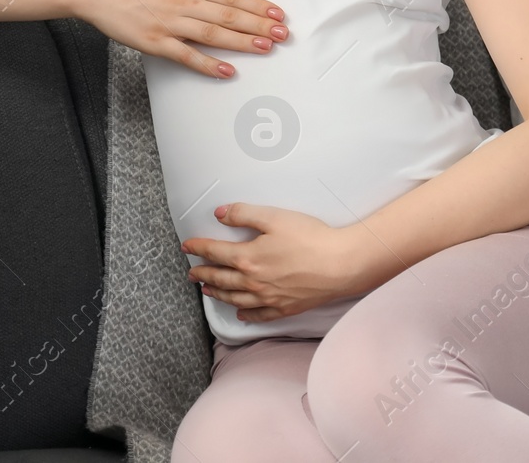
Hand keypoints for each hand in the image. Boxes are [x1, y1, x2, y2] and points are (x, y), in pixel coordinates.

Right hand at [72, 0, 288, 78]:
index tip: (277, 14)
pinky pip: (185, 55)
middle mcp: (183, 2)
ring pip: (212, 34)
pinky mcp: (154, 42)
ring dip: (241, 41)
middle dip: (258, 24)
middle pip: (228, 14)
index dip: (257, 5)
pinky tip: (227, 70)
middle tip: (282, 35)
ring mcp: (169, 23)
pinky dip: (207, 64)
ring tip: (265, 47)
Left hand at [181, 203, 371, 321]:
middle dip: (202, 274)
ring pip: (235, 298)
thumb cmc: (310, 238)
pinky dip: (246, 314)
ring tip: (207, 290)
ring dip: (218, 293)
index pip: (215, 252)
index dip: (198, 248)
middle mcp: (253, 282)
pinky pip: (259, 314)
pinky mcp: (285, 307)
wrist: (341, 265)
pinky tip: (240, 313)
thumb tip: (220, 213)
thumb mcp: (274, 217)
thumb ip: (244, 213)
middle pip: (220, 278)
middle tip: (191, 273)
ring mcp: (268, 298)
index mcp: (247, 257)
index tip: (187, 246)